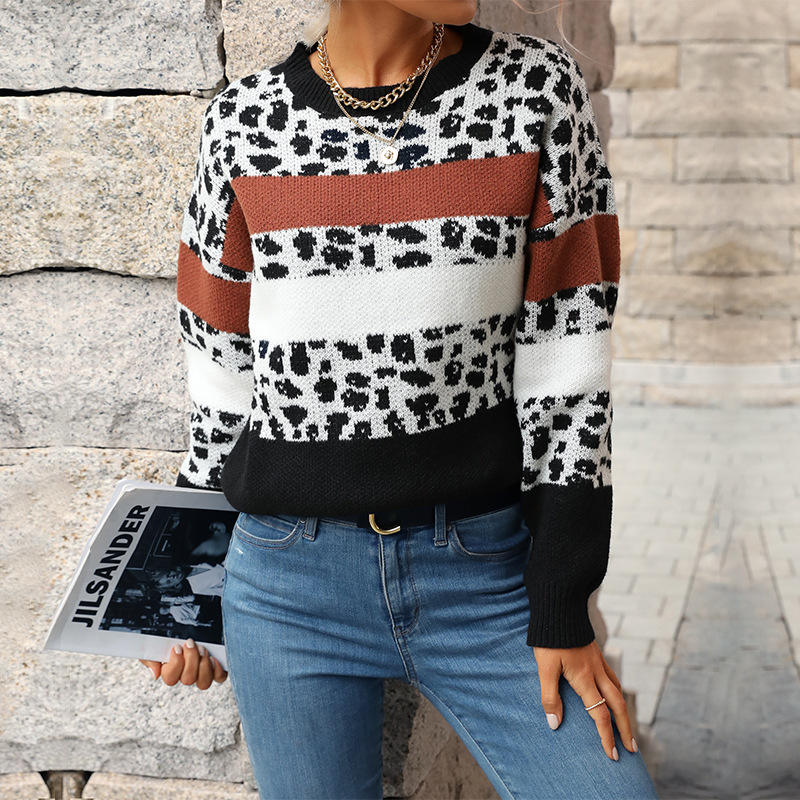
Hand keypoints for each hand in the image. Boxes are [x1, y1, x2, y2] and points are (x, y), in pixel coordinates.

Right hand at [139, 638, 227, 688]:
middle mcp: (186, 673)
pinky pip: (219, 677)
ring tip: (202, 649)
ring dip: (203, 666)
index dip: (175, 664)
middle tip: (190, 643)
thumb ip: (150, 657)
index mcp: (170, 669)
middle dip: (190, 660)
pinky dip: (218, 670)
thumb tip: (156, 674)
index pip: (170, 678)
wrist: (184, 616)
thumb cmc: (165, 632)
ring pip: (203, 682)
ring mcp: (201, 671)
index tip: (176, 647)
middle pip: (188, 679)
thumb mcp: (153, 641)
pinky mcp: (215, 666)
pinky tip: (214, 658)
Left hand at [533, 640, 636, 759]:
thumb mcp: (545, 668)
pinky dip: (617, 691)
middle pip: (617, 705)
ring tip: (626, 725)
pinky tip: (614, 693)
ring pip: (618, 690)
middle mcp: (596, 672)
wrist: (559, 607)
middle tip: (632, 749)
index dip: (606, 736)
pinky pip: (612, 677)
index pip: (600, 714)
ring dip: (624, 711)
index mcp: (584, 679)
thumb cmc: (549, 639)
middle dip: (625, 729)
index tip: (612, 755)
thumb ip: (550, 696)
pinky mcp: (596, 653)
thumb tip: (555, 724)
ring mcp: (598, 662)